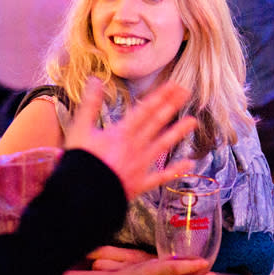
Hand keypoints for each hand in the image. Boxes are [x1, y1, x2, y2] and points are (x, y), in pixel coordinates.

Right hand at [66, 78, 197, 198]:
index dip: (160, 96)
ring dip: (178, 132)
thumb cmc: (80, 161)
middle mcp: (135, 146)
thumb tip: (95, 79)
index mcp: (121, 133)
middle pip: (156, 122)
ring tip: (194, 121)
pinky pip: (161, 176)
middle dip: (171, 106)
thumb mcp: (80, 129)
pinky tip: (189, 164)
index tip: (174, 85)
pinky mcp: (141, 183)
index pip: (145, 109)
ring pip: (163, 145)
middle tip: (186, 93)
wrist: (82, 194)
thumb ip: (90, 104)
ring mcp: (140, 165)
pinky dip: (175, 170)